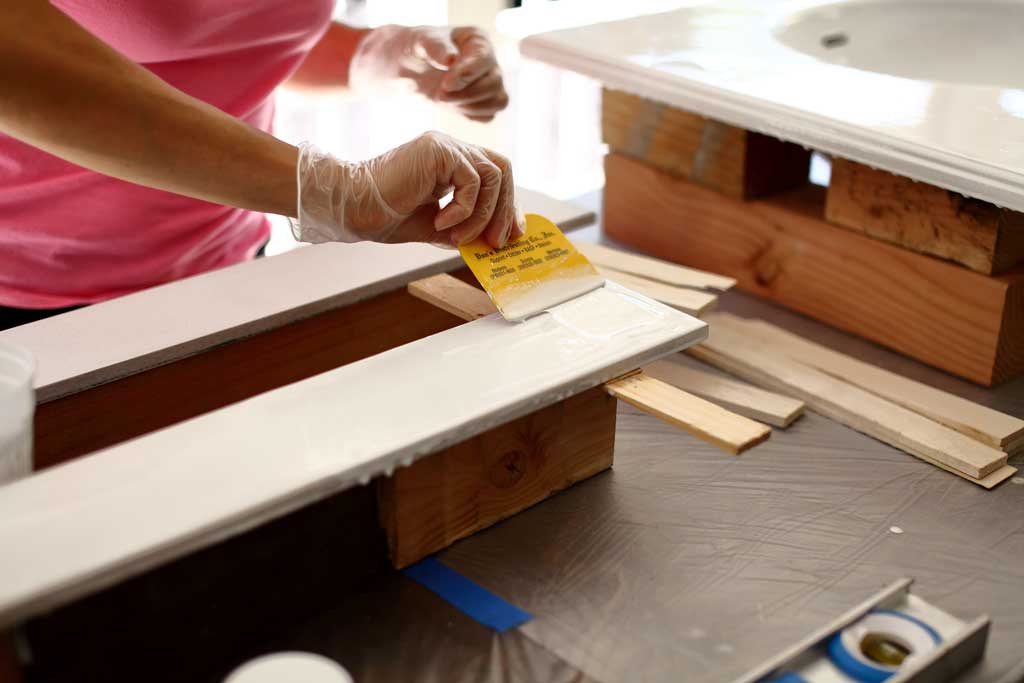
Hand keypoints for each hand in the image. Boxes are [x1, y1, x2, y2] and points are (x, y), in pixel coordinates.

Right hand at [292, 132, 522, 247]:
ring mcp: (446, 146)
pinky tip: (440, 223)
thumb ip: (464, 227)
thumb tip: (493, 240)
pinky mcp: (438, 150)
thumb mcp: (436, 226)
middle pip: (502, 169)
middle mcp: (452, 149)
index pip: (495, 175)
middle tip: (496, 242)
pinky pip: (471, 180)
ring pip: (493, 175)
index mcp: (451, 163)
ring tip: (459, 237)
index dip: (508, 204)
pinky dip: (463, 209)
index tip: (511, 235)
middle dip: (505, 209)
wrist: (354, 207)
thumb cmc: (386, 216)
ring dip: (482, 215)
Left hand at [350, 25, 509, 121]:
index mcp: (478, 40)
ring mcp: (490, 82)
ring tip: (443, 99)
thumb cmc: (417, 49)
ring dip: (469, 106)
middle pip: (493, 83)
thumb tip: (451, 59)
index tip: (445, 84)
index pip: (483, 59)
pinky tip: (452, 106)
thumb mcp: (420, 42)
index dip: (466, 74)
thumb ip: (434, 47)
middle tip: (439, 95)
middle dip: (466, 93)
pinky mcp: (485, 102)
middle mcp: (489, 61)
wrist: (411, 67)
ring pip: (497, 101)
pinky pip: (488, 115)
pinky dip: (471, 114)